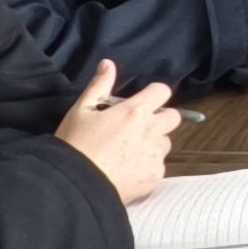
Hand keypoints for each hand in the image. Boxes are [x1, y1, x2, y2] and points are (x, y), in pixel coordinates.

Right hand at [53, 61, 175, 203]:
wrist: (75, 184)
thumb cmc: (75, 143)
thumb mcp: (81, 110)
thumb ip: (99, 86)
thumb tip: (108, 64)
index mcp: (136, 111)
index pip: (162, 91)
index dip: (153, 95)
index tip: (142, 102)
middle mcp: (151, 131)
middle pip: (172, 117)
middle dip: (159, 119)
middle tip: (137, 128)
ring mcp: (155, 156)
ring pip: (165, 143)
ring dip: (153, 143)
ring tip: (129, 152)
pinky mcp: (154, 177)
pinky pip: (159, 166)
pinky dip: (148, 166)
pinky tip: (128, 170)